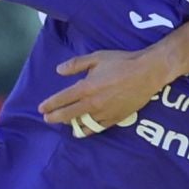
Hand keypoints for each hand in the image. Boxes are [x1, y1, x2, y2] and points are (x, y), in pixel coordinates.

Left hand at [37, 49, 170, 134]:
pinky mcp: (115, 119)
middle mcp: (93, 104)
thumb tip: (59, 71)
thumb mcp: (96, 57)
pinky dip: (88, 130)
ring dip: (71, 125)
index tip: (41, 109)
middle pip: (68, 115)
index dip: (50, 105)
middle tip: (47, 119)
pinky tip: (83, 130)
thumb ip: (76, 64)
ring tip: (65, 124)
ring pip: (82, 124)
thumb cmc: (122, 62)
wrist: (147, 73)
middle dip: (55, 118)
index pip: (62, 99)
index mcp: (86, 88)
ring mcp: (104, 113)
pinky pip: (97, 128)